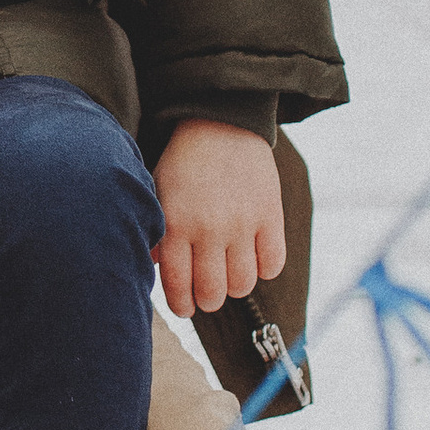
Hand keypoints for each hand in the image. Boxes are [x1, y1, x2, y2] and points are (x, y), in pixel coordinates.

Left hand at [153, 120, 284, 321]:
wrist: (220, 122)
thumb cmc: (183, 162)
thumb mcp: (158, 193)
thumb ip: (156, 233)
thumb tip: (158, 271)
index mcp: (175, 224)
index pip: (178, 286)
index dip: (182, 305)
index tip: (186, 308)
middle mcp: (208, 229)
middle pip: (213, 293)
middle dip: (208, 300)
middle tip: (208, 293)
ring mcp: (241, 223)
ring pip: (243, 285)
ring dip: (235, 287)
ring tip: (230, 275)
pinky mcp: (269, 215)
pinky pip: (273, 264)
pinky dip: (264, 268)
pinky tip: (254, 257)